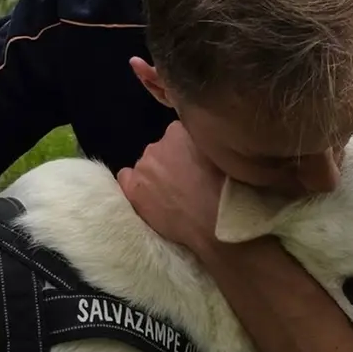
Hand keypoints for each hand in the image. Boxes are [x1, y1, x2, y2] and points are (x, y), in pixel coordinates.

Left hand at [114, 122, 227, 258]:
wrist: (215, 222)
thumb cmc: (227, 189)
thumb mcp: (222, 153)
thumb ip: (206, 143)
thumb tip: (203, 144)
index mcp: (182, 129)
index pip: (180, 134)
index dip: (188, 151)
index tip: (196, 164)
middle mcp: (160, 142)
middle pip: (163, 149)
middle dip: (171, 161)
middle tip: (186, 181)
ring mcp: (144, 165)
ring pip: (147, 165)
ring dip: (156, 175)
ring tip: (171, 195)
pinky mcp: (133, 188)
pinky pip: (125, 178)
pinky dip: (133, 185)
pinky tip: (146, 196)